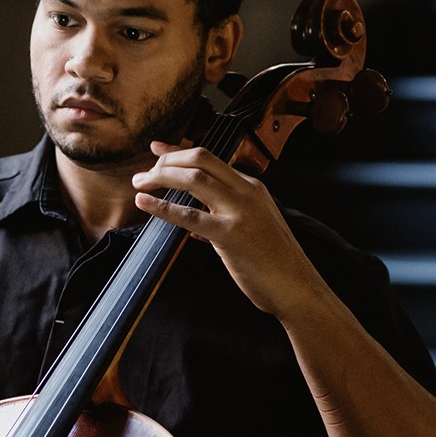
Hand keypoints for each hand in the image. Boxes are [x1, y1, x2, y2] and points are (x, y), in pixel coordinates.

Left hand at [131, 141, 320, 320]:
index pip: (210, 159)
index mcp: (252, 187)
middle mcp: (247, 192)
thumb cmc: (275, 263)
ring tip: (139, 184)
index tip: (157, 150)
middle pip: (200, 159)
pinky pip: (189, 215)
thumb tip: (195, 224)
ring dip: (161, 177)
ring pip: (195, 179)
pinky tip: (145, 203)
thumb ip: (224, 220)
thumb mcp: (253, 230)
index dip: (179, 151)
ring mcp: (239, 211)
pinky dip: (162, 206)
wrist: (296, 287)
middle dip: (167, 161)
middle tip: (144, 174)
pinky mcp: (230, 235)